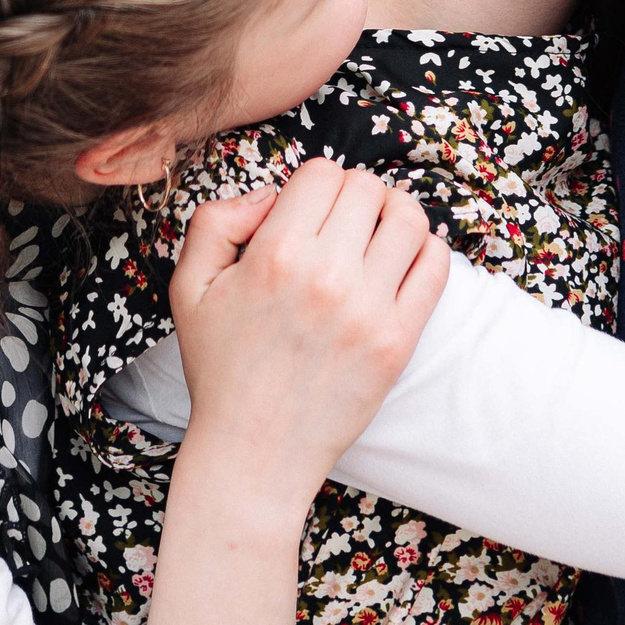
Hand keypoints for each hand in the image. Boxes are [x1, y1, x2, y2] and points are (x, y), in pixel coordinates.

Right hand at [168, 157, 449, 522]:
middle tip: (344, 224)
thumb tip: (271, 193)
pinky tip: (406, 260)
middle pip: (368, 188)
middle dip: (356, 195)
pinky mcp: (397, 342)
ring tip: (379, 234)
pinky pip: (436, 268)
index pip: (323, 172)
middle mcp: (326, 276)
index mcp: (274, 255)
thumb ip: (216, 221)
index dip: (316, 184)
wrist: (254, 452)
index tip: (310, 211)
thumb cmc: (220, 368)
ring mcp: (368, 310)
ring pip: (409, 218)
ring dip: (396, 214)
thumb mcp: (188, 287)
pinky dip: (428, 250)